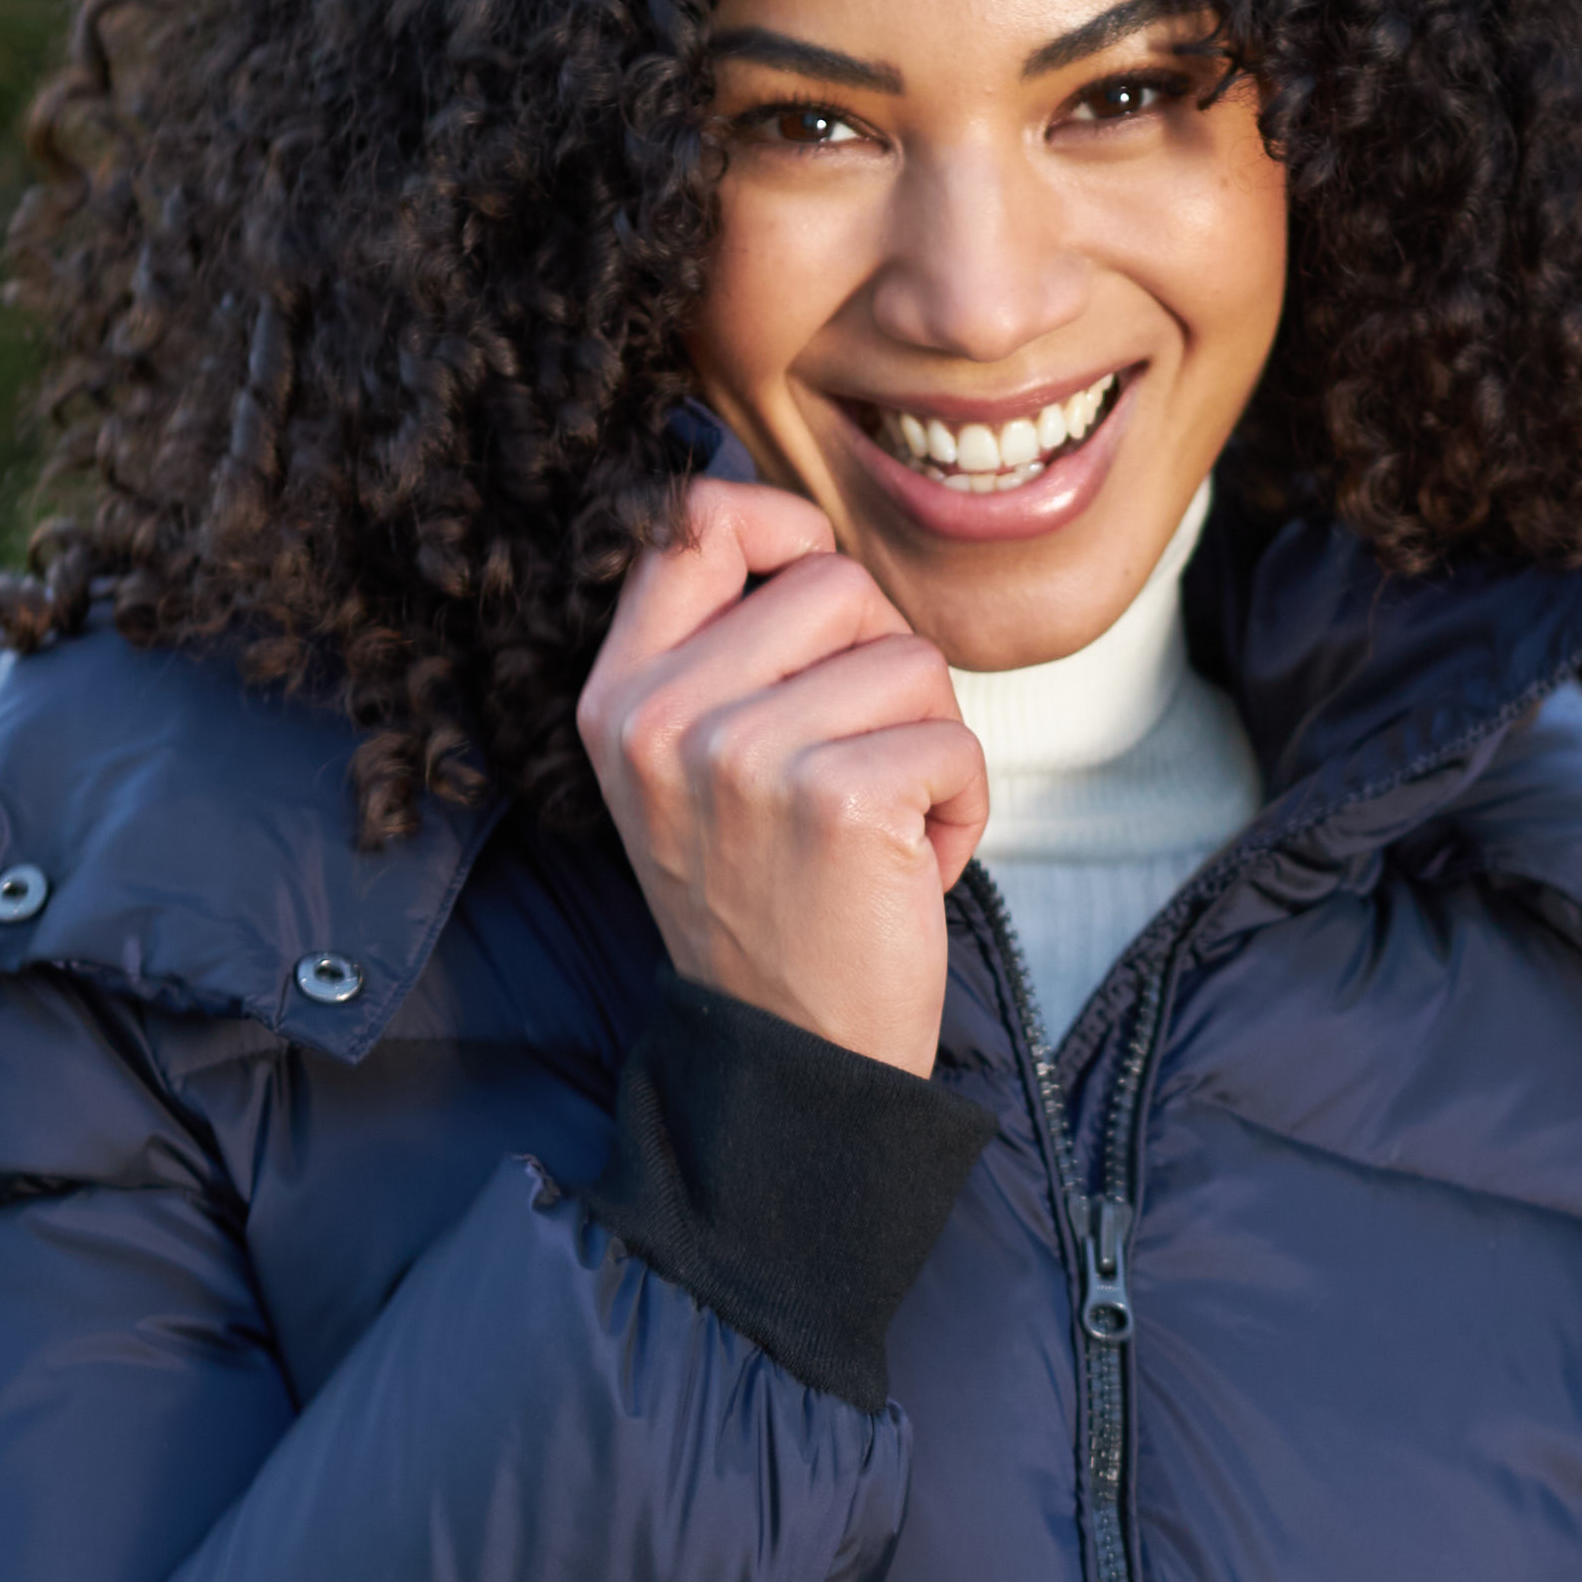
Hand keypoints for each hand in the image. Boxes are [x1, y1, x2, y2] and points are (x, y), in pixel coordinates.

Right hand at [578, 473, 988, 1078]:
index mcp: (618, 696)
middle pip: (832, 580)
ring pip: (909, 657)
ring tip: (885, 828)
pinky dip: (964, 807)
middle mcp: (663, 717)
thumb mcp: (690, 774)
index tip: (816, 593)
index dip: (783, 528)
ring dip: (930, 744)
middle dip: (880, 665)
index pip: (694, 521)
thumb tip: (799, 534)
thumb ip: (719, 655)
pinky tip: (916, 868)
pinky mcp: (837, 799)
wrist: (791, 1059)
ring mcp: (743, 755)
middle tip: (858, 767)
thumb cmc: (770, 907)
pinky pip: (955, 741)